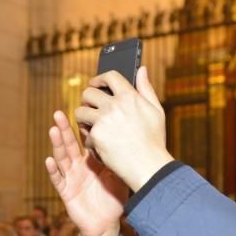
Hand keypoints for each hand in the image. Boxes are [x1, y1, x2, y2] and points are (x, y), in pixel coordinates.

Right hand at [45, 110, 126, 235]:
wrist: (106, 223)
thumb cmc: (114, 198)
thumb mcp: (119, 173)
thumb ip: (120, 156)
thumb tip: (133, 135)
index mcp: (91, 160)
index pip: (85, 139)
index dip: (83, 126)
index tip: (84, 110)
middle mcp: (78, 166)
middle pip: (69, 144)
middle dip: (64, 129)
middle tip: (59, 112)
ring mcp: (71, 178)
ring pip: (61, 158)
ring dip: (57, 144)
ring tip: (53, 129)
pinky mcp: (66, 192)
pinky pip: (58, 180)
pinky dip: (53, 170)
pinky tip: (49, 159)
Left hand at [74, 66, 174, 190]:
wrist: (148, 166)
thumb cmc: (154, 140)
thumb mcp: (156, 111)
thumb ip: (146, 88)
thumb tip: (141, 69)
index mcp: (129, 96)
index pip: (110, 76)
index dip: (99, 78)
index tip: (96, 84)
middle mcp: (114, 105)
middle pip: (88, 92)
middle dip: (87, 100)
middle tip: (89, 107)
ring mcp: (103, 120)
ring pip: (80, 112)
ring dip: (83, 119)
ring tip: (90, 126)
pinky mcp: (95, 136)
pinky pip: (85, 135)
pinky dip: (92, 142)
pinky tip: (101, 147)